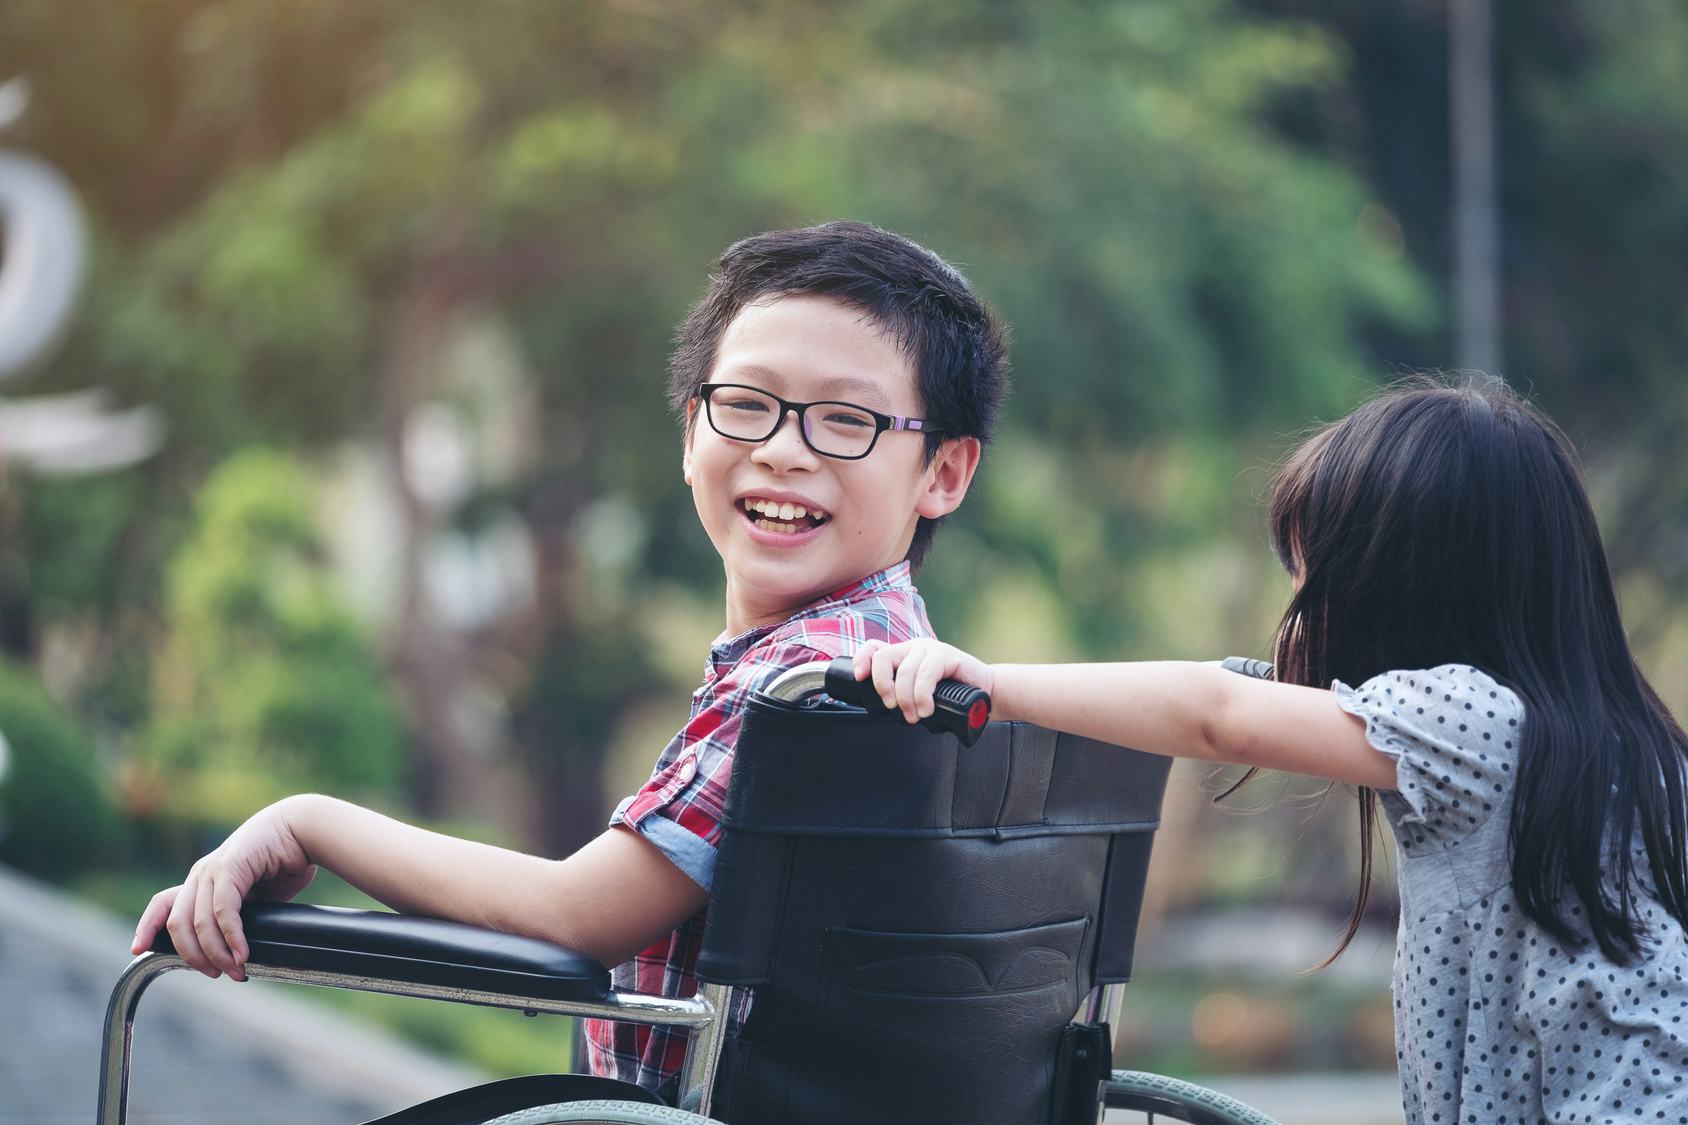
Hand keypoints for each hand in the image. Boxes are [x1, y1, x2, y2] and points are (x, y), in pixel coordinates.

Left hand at [131, 798, 318, 979]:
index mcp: (202, 879)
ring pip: (199, 923)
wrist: (304, 829)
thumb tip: (235, 950)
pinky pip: (223, 911)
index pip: (162, 903)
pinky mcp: (231, 867)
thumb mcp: (254, 894)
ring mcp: (213, 869)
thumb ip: (238, 915)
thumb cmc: (284, 862)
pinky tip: (242, 952)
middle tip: (216, 974)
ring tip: (236, 969)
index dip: (147, 927)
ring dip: (217, 953)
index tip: (138, 950)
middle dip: (193, 956)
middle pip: (177, 925)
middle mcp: (201, 873)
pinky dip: (231, 937)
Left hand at [852, 639, 994, 725]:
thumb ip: (901, 696)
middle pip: (883, 657)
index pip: (874, 649)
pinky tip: (927, 708)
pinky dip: (923, 695)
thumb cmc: (950, 697)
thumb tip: (881, 710)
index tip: (860, 678)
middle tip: (892, 707)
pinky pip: (926, 674)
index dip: (862, 660)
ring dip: (906, 698)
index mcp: (902, 656)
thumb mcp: (918, 696)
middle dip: (883, 685)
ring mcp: (929, 649)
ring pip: (905, 670)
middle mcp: (912, 649)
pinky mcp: (946, 654)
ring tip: (915, 715)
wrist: (984, 694)